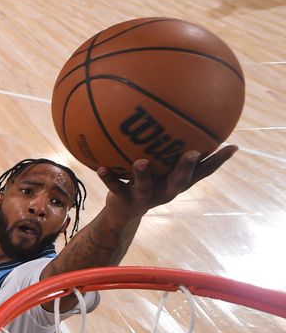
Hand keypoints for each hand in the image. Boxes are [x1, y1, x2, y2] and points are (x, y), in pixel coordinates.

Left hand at [97, 145, 237, 218]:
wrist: (123, 213)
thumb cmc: (147, 182)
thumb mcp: (162, 169)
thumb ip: (172, 149)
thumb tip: (187, 118)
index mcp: (176, 183)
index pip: (202, 172)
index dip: (217, 161)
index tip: (232, 146)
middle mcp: (164, 191)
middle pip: (179, 182)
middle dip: (185, 168)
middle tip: (192, 153)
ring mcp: (144, 197)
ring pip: (146, 186)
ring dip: (143, 174)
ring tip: (140, 162)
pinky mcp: (124, 201)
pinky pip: (115, 187)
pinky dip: (108, 177)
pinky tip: (100, 167)